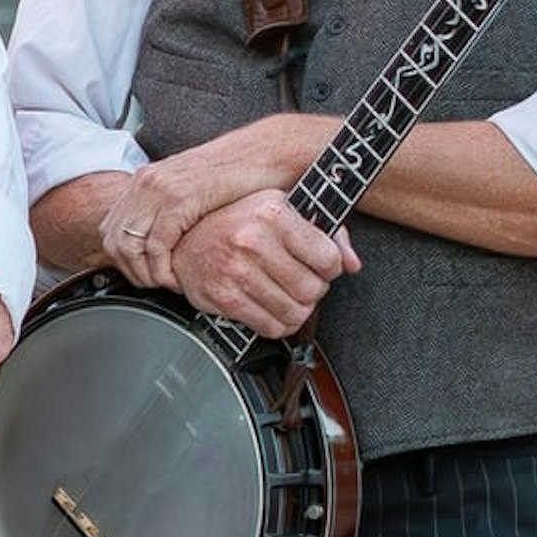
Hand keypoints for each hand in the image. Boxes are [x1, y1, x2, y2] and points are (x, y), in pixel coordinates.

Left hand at [99, 121, 317, 285]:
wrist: (265, 152)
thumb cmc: (237, 176)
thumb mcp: (191, 191)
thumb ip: (168, 212)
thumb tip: (155, 244)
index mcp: (144, 180)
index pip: (110, 229)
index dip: (122, 260)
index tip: (143, 276)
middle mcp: (145, 182)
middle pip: (114, 240)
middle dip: (131, 271)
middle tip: (154, 286)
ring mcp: (160, 189)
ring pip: (130, 246)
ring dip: (147, 273)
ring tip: (169, 284)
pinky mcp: (180, 198)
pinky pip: (157, 244)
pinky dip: (164, 267)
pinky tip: (180, 277)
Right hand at [158, 190, 357, 337]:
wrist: (183, 239)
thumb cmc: (237, 222)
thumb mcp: (281, 210)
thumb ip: (326, 232)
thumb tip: (353, 264)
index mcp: (271, 213)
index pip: (327, 258)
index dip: (330, 267)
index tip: (319, 266)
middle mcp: (252, 240)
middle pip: (313, 289)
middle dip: (313, 291)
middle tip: (301, 283)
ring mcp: (235, 271)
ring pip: (295, 312)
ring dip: (297, 310)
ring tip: (287, 297)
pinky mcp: (224, 297)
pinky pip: (270, 326)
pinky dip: (278, 324)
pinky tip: (272, 309)